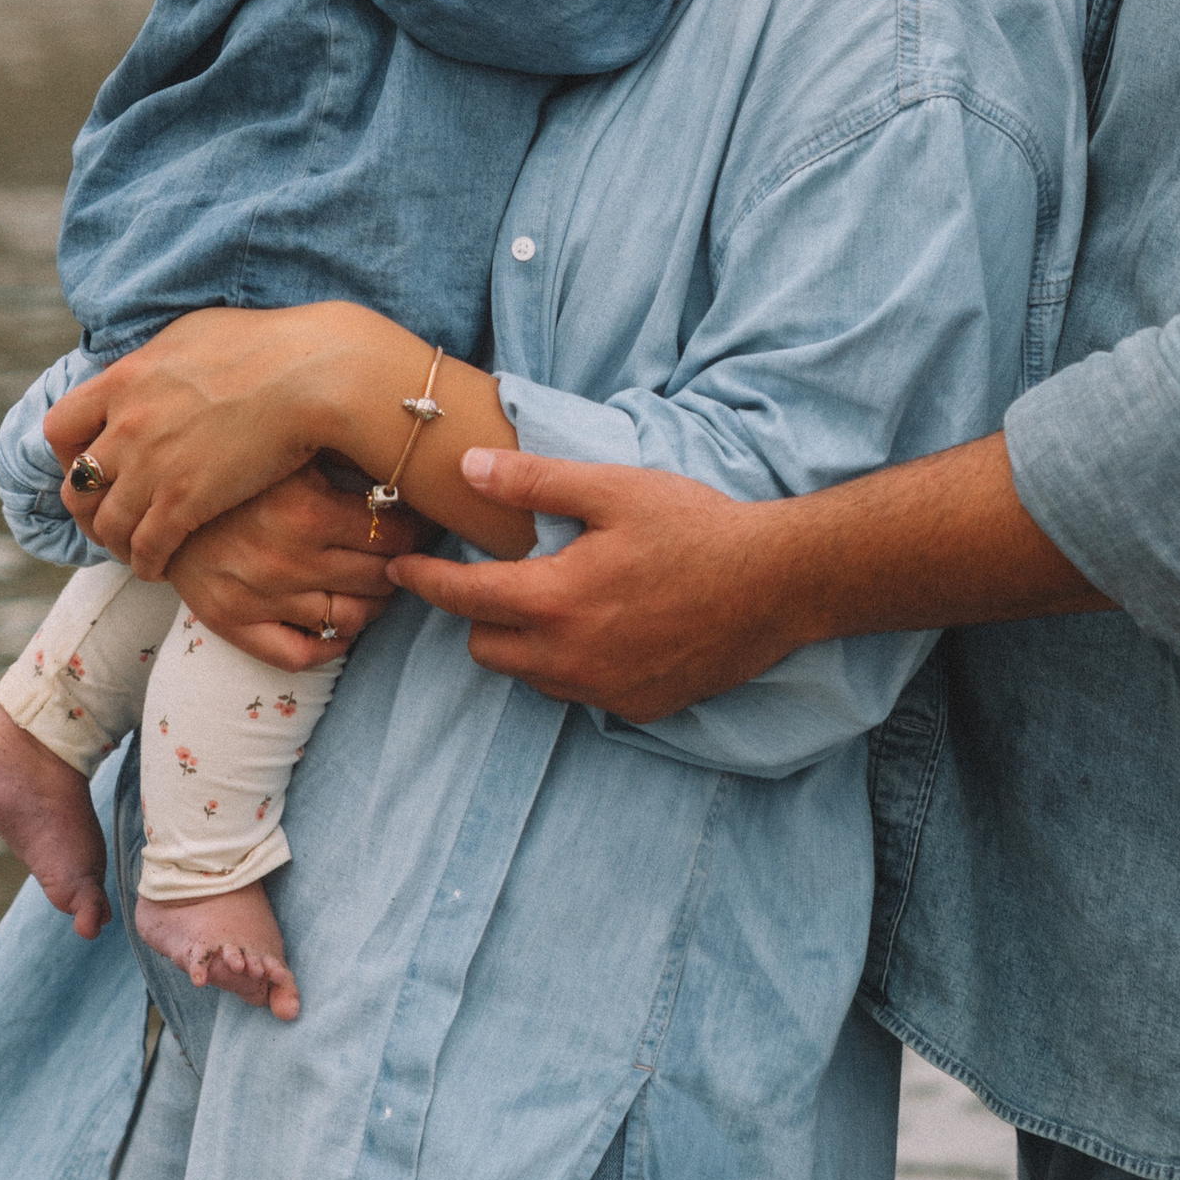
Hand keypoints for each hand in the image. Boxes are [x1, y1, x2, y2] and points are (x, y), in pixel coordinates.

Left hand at [45, 305, 366, 575]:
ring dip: (117, 543)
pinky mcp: (185, 502)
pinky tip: (160, 565)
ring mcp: (152, 466)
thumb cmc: (268, 345)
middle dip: (89, 508)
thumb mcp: (192, 334)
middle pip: (77, 485)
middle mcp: (126, 425)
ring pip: (108, 525)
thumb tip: (149, 368)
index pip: (60, 427)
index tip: (90, 465)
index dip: (69, 453)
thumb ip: (157, 360)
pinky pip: (146, 548)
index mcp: (125, 379)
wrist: (311, 373)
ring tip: (134, 549)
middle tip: (109, 518)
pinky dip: (146, 562)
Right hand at [166, 470, 428, 667]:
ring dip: (377, 604)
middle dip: (404, 565)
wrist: (150, 491)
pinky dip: (333, 646)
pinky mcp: (233, 623)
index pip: (396, 534)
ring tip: (379, 582)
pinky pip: (301, 655)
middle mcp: (287, 560)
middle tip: (406, 551)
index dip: (420, 529)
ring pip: (352, 619)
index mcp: (307, 511)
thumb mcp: (287, 446)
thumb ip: (342, 451)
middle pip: (381, 577)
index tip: (423, 520)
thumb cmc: (231, 461)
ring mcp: (260, 597)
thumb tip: (408, 453)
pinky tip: (343, 623)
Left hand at [387, 452, 793, 718]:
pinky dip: (577, 666)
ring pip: (531, 676)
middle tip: (501, 579)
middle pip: (487, 648)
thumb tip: (467, 472)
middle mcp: (569, 659)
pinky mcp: (638, 708)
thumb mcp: (613, 489)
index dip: (425, 581)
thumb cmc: (696, 527)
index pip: (462, 598)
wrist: (777, 583)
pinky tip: (607, 631)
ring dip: (527, 644)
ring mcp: (604, 691)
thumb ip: (534, 483)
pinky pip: (581, 694)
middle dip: (481, 615)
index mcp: (554, 600)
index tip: (403, 569)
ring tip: (557, 602)